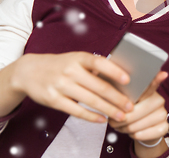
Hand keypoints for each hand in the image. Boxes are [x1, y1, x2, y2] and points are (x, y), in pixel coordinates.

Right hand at [9, 52, 132, 122]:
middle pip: (98, 86)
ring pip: (90, 100)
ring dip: (108, 110)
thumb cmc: (61, 65)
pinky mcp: (54, 100)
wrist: (29, 71)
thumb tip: (120, 76)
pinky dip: (91, 117)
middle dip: (117, 98)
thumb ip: (94, 66)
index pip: (99, 63)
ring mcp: (61, 85)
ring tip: (121, 116)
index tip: (128, 80)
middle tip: (130, 106)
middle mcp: (70, 71)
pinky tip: (102, 120)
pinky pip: (76, 111)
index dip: (114, 71)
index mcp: (79, 58)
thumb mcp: (76, 59)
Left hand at [109, 71, 168, 142]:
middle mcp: (159, 100)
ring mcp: (163, 113)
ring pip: (136, 125)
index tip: (163, 74)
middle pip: (135, 112)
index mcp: (149, 91)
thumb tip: (111, 92)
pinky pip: (142, 134)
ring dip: (124, 128)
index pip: (152, 85)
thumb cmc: (131, 112)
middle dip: (120, 119)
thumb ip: (121, 95)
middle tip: (113, 121)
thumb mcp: (126, 100)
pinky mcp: (164, 127)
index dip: (157, 79)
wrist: (142, 129)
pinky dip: (134, 135)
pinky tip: (134, 132)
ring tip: (121, 126)